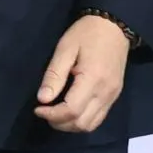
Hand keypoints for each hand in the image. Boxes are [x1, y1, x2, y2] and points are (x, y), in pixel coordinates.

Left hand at [35, 14, 131, 132]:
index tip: (37, 108)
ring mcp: (112, 97)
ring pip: (91, 125)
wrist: (115, 27)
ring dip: (71, 125)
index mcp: (93, 80)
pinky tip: (70, 110)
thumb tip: (42, 99)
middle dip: (60, 123)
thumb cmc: (86, 34)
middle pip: (82, 123)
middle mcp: (106, 93)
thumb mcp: (65, 48)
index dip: (52, 114)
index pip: (71, 110)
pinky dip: (82, 120)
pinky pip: (99, 118)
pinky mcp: (115, 96)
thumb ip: (54, 75)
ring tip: (55, 113)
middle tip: (44, 111)